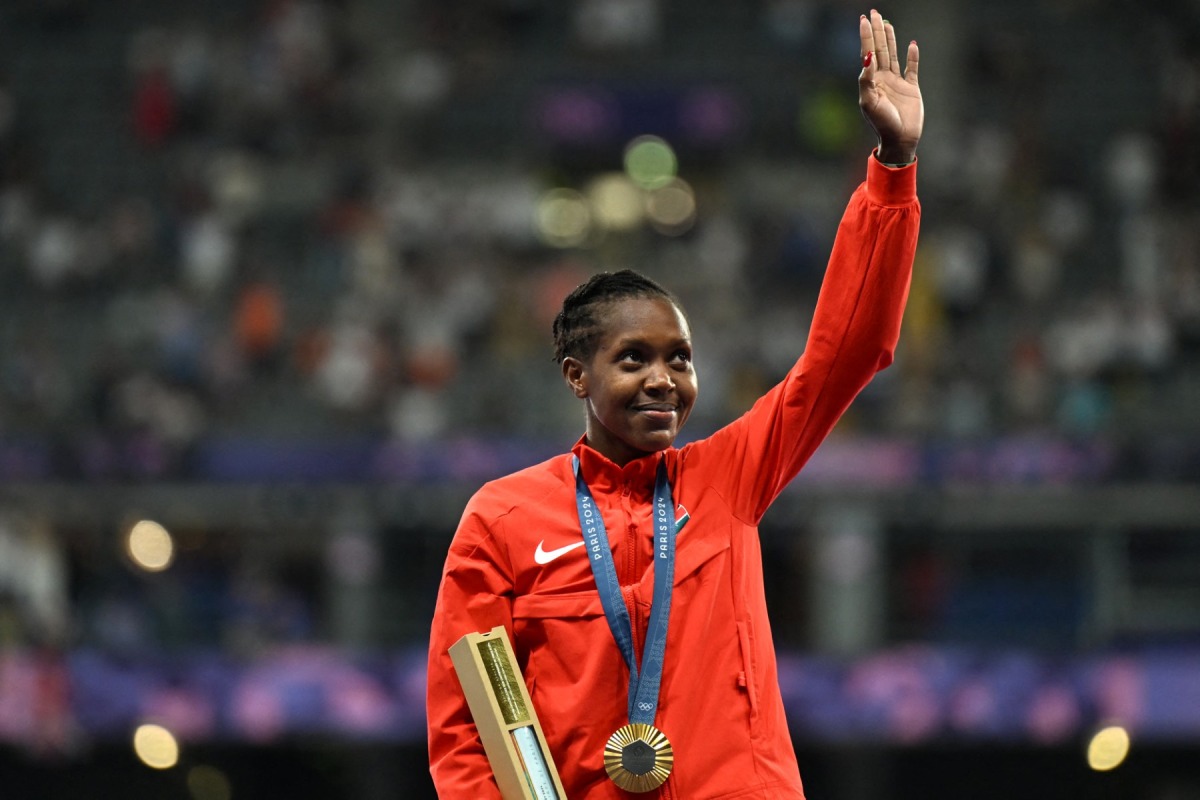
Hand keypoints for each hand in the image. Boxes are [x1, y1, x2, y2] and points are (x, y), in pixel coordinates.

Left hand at [858, 10, 921, 163]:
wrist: (900, 139)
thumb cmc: (882, 124)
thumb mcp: (868, 103)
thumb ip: (865, 80)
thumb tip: (866, 57)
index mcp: (871, 81)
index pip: (867, 53)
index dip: (866, 36)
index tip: (864, 20)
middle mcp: (883, 79)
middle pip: (880, 49)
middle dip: (877, 31)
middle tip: (874, 13)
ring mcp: (897, 83)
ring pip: (893, 55)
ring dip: (891, 39)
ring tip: (887, 24)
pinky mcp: (911, 88)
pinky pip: (912, 68)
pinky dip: (912, 57)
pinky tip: (912, 44)